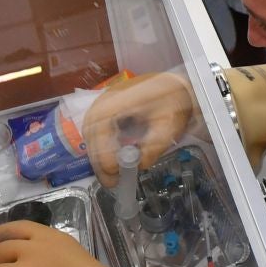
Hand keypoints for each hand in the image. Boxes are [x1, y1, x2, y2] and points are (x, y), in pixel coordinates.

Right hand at [82, 71, 197, 185]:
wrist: (174, 84)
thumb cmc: (173, 102)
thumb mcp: (169, 125)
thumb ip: (155, 145)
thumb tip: (140, 165)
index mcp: (117, 100)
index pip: (100, 130)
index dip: (105, 154)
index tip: (117, 173)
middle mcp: (103, 100)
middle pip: (91, 135)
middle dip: (100, 161)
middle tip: (112, 182)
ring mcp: (102, 103)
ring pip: (91, 134)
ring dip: (99, 156)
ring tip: (112, 175)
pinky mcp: (105, 109)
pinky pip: (96, 131)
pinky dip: (102, 148)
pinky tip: (113, 160)